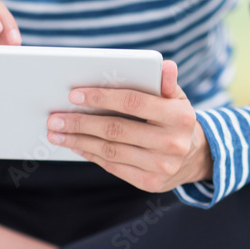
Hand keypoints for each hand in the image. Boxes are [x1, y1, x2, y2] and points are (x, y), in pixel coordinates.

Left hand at [45, 60, 213, 192]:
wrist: (195, 157)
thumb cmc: (176, 119)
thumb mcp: (177, 98)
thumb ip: (167, 82)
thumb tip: (166, 65)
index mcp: (179, 116)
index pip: (134, 103)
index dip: (102, 98)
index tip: (74, 95)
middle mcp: (172, 143)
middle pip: (116, 130)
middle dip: (81, 123)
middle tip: (55, 118)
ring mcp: (161, 166)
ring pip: (110, 151)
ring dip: (79, 141)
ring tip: (56, 133)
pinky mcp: (149, 183)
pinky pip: (113, 167)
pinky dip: (91, 155)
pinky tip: (76, 145)